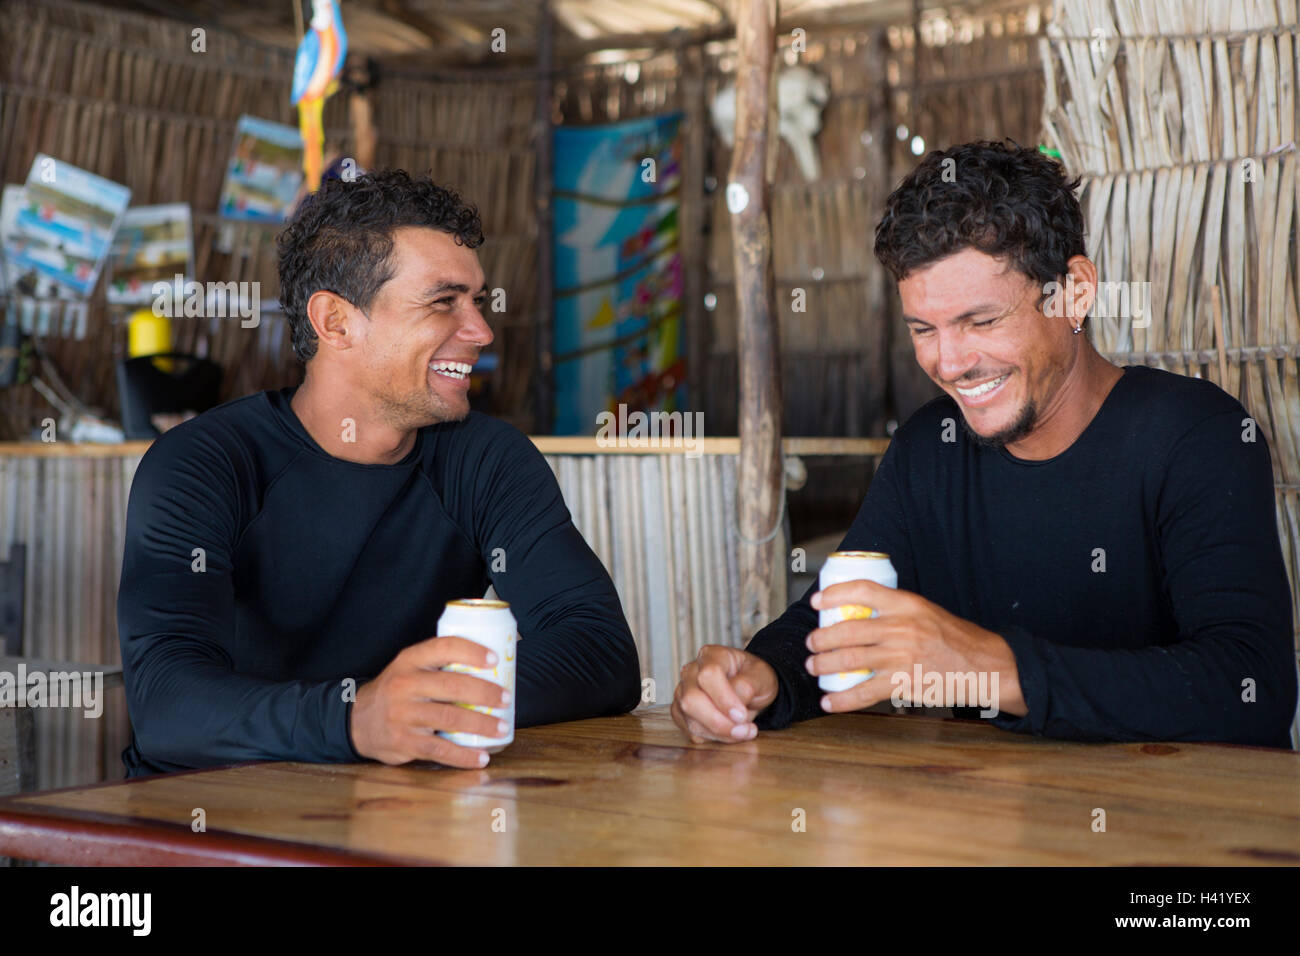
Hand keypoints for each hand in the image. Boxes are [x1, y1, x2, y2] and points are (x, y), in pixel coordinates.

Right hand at [349, 636, 510, 767]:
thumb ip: (439, 665)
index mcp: (410, 660)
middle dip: (485, 693)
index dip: (472, 651)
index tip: (495, 659)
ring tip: (501, 728)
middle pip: (452, 686)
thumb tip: (492, 666)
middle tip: (506, 699)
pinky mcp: (403, 742)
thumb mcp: (409, 668)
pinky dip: (464, 755)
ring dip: (481, 724)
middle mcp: (405, 685)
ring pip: (450, 718)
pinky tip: (482, 756)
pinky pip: (439, 750)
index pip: (444, 647)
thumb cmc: (397, 691)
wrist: (357, 720)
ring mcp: (403, 714)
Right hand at [671, 645, 778, 743]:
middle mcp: (691, 672)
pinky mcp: (681, 712)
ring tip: (743, 732)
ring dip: (720, 733)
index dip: (724, 699)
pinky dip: (712, 738)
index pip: (708, 675)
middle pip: (691, 700)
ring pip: (690, 720)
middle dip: (719, 722)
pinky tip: (729, 733)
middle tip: (744, 730)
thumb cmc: (754, 678)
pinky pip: (691, 732)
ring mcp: (683, 692)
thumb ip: (747, 687)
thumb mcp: (761, 676)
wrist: (749, 688)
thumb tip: (734, 710)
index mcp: (712, 656)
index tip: (742, 715)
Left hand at [807, 581, 1024, 716]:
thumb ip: (897, 612)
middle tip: (811, 643)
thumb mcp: (926, 612)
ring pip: (850, 659)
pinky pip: (864, 692)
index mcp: (907, 604)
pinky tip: (829, 702)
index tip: (817, 602)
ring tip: (813, 667)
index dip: (834, 594)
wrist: (985, 665)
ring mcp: (902, 656)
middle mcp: (902, 627)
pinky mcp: (904, 683)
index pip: (862, 590)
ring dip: (824, 665)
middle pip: (848, 629)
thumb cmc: (955, 639)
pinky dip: (842, 700)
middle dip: (821, 638)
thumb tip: (860, 614)